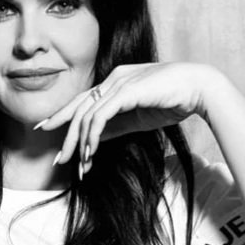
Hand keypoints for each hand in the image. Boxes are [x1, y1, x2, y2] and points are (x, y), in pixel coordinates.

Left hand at [37, 62, 223, 178]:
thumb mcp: (137, 118)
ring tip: (80, 165)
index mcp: (114, 82)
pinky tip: (91, 152)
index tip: (46, 130)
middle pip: (79, 108)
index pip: (82, 100)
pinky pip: (100, 116)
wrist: (198, 88)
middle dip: (65, 135)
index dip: (62, 116)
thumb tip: (94, 139)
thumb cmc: (172, 100)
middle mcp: (112, 79)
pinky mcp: (126, 91)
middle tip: (58, 159)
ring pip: (87, 114)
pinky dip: (93, 135)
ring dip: (80, 143)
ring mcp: (118, 83)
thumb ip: (115, 125)